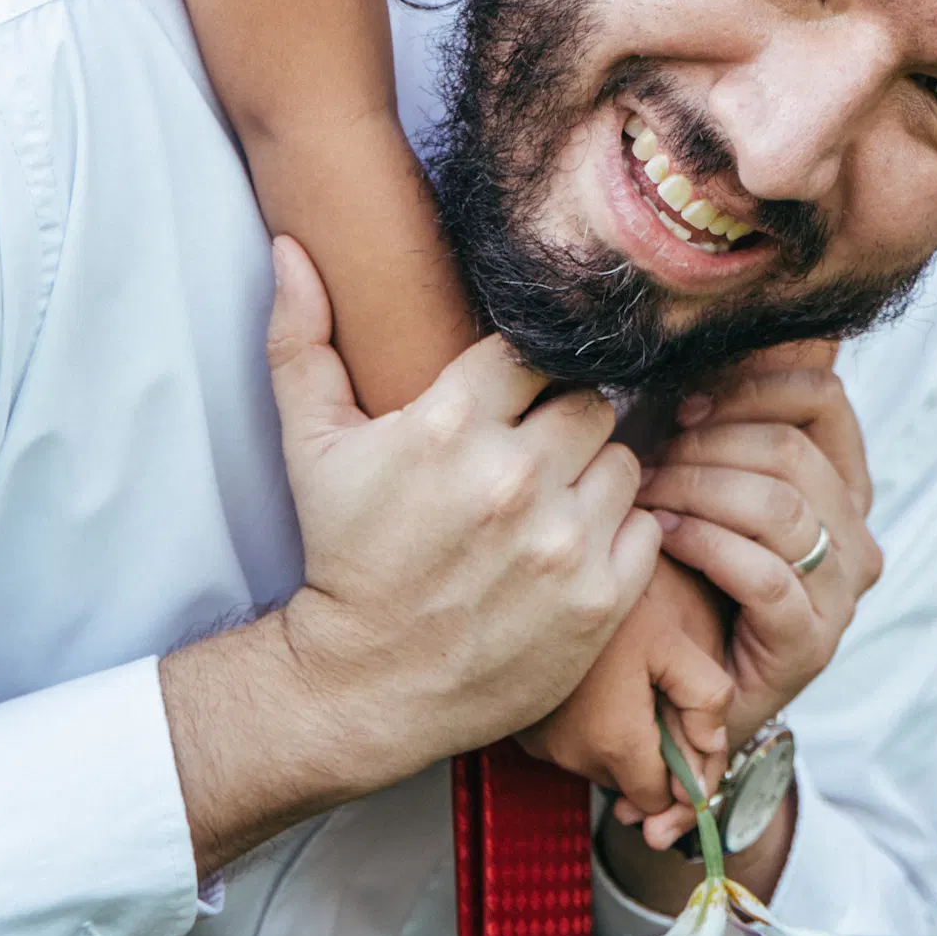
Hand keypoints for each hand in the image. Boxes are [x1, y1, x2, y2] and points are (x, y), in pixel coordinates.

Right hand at [252, 240, 661, 781]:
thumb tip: (290, 248)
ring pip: (622, 459)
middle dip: (560, 424)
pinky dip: (618, 536)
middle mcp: (514, 478)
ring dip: (591, 478)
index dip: (523, 375)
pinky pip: (646, 527)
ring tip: (549, 506)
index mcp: (449, 425)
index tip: (506, 404)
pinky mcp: (599, 600)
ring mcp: (562, 543)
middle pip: (587, 402)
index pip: (534, 350)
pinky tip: (570, 551)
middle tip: (528, 458)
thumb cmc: (341, 556)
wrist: (363, 687)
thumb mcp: (311, 447)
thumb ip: (302, 339)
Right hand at [517, 562, 732, 821]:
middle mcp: (574, 756)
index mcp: (616, 742)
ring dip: (624, 741)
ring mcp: (544, 746)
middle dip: (654, 756)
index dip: (683, 778)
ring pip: (603, 765)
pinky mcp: (525, 732)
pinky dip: (593, 728)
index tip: (691, 741)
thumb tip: (713, 745)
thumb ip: (704, 696)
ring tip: (631, 686)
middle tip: (663, 702)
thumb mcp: (671, 638)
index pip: (658, 800)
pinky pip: (574, 746)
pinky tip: (600, 685)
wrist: (531, 585)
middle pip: (631, 785)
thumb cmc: (607, 605)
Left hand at [626, 349, 876, 839]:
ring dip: (700, 490)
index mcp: (844, 484)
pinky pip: (765, 573)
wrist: (683, 695)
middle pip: (793, 451)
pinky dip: (707, 543)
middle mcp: (857, 535)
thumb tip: (703, 337)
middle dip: (710, 444)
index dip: (751, 386)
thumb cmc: (685, 574)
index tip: (684, 401)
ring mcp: (841, 593)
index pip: (823, 398)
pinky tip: (664, 535)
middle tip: (649, 456)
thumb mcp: (705, 484)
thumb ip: (717, 420)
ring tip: (648, 495)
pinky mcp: (812, 643)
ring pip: (781, 507)